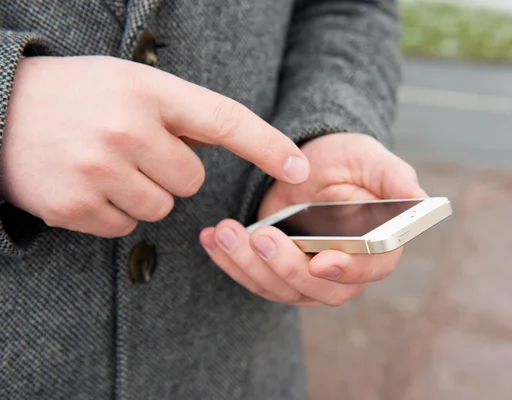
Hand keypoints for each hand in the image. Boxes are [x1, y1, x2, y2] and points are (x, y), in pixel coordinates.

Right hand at [0, 56, 309, 237]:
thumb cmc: (77, 95)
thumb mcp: (130, 84)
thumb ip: (178, 112)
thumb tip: (221, 144)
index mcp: (148, 92)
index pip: (225, 120)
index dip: (267, 145)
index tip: (298, 166)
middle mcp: (126, 129)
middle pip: (192, 181)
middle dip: (170, 171)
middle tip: (131, 148)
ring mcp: (99, 170)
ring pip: (161, 207)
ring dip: (142, 193)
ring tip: (105, 164)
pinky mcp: (74, 206)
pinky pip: (125, 227)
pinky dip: (113, 211)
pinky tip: (86, 184)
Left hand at [200, 133, 426, 305]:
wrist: (307, 162)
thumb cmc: (346, 160)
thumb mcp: (369, 158)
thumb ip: (393, 178)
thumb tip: (420, 200)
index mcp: (378, 245)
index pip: (370, 267)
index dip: (347, 268)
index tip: (320, 260)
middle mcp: (345, 269)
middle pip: (320, 288)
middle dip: (287, 267)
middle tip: (261, 237)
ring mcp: (309, 276)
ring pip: (281, 288)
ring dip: (251, 265)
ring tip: (226, 232)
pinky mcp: (278, 272)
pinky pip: (255, 278)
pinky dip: (231, 262)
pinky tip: (213, 239)